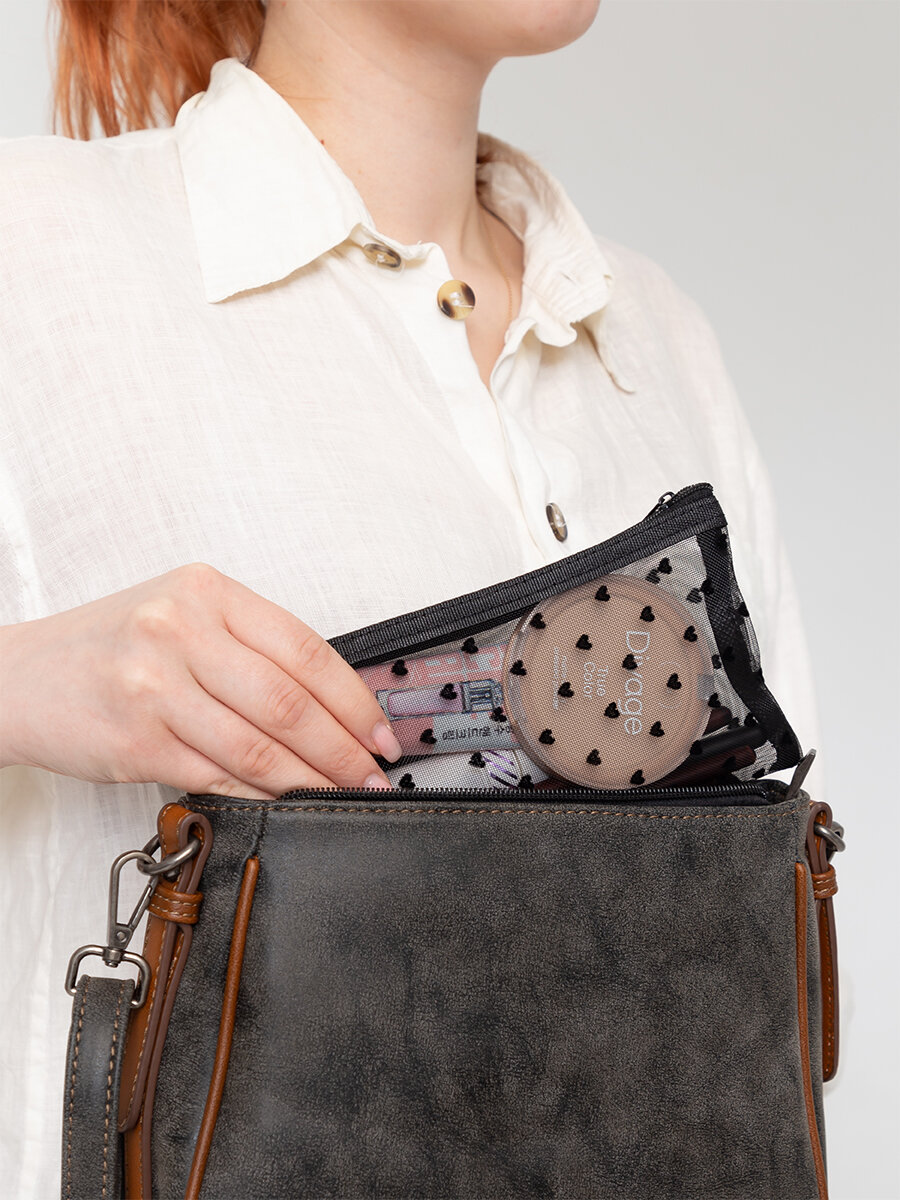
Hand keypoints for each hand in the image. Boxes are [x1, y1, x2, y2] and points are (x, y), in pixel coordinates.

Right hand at [0, 563, 401, 798]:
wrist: (20, 677)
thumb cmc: (110, 647)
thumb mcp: (181, 616)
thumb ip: (250, 646)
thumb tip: (335, 703)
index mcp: (205, 592)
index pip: (304, 649)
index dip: (354, 699)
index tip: (380, 732)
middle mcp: (180, 630)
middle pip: (288, 702)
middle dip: (344, 748)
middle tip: (373, 773)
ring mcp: (155, 687)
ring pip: (258, 746)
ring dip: (313, 779)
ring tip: (343, 793)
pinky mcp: (137, 741)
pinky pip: (219, 776)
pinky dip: (264, 793)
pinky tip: (288, 800)